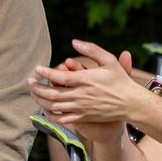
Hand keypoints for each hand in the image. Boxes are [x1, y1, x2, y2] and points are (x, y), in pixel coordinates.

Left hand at [29, 41, 144, 131]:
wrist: (131, 103)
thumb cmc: (120, 80)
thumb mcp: (109, 60)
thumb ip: (91, 49)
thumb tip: (74, 41)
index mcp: (86, 80)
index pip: (60, 77)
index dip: (46, 73)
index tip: (37, 69)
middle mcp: (82, 95)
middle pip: (52, 94)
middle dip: (37, 88)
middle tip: (30, 81)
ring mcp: (82, 108)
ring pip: (54, 107)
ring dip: (40, 100)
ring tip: (33, 92)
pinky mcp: (83, 117)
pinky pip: (62, 119)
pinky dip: (50, 115)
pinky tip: (44, 108)